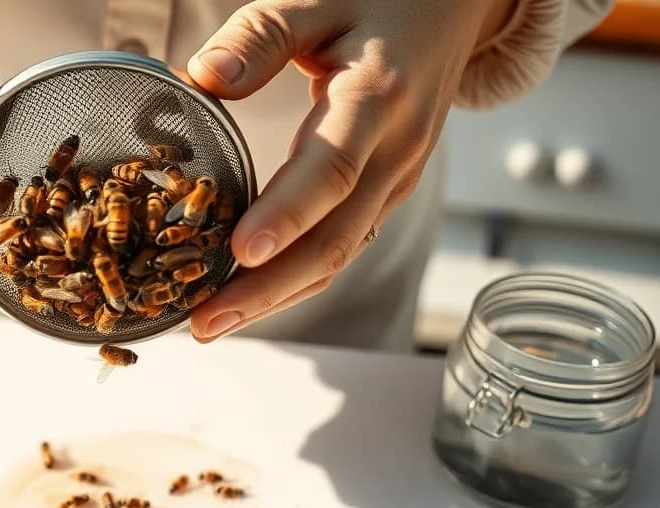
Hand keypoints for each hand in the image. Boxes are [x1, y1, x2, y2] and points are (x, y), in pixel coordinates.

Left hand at [185, 0, 515, 340]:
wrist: (455, 8)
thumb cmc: (381, 0)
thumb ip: (261, 36)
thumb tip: (204, 77)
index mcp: (376, 98)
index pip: (331, 168)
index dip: (286, 214)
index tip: (240, 253)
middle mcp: (395, 151)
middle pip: (335, 238)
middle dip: (267, 290)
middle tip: (205, 322)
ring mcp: (397, 179)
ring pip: (340, 254)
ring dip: (277, 297)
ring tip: (213, 323)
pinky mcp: (387, 192)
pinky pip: (344, 246)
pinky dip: (296, 279)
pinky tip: (250, 296)